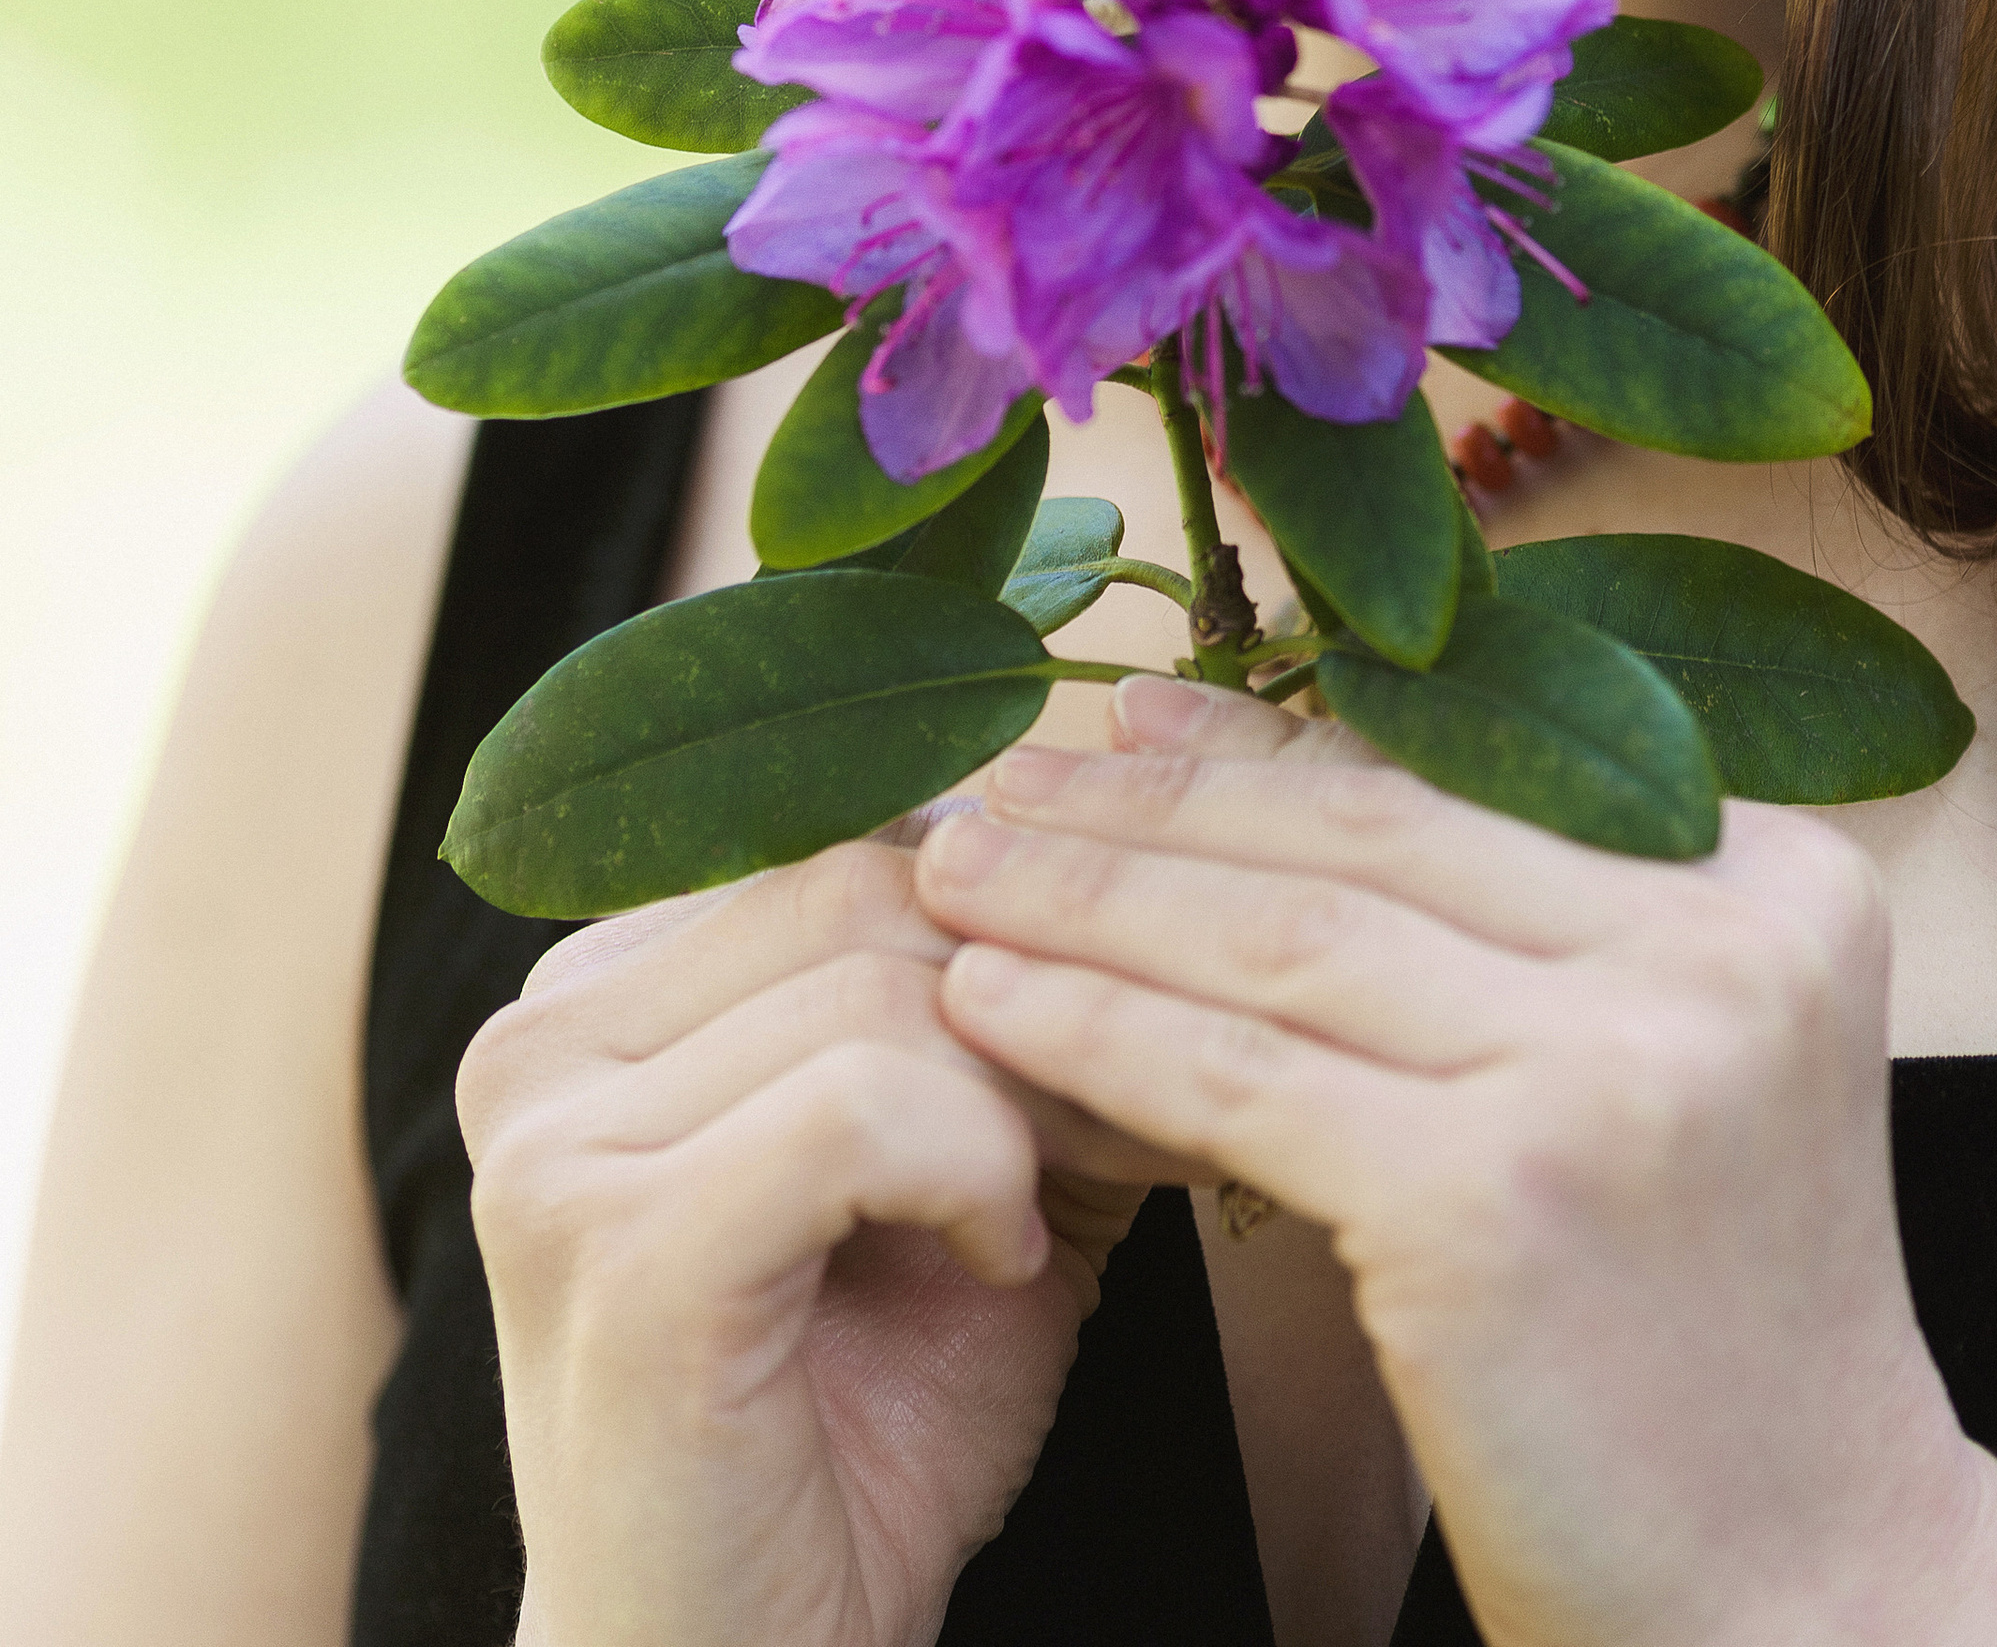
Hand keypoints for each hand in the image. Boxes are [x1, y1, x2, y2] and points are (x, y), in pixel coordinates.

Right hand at [457, 826, 1171, 1646]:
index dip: (1023, 911)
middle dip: (1045, 992)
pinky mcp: (621, 1248)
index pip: (850, 831)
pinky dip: (975, 1174)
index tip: (1138, 1011)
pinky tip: (1003, 1265)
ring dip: (1029, 1095)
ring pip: (881, 984)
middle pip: (871, 884)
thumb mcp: (958, 1175)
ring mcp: (555, 1140)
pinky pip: (860, 1105)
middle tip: (1129, 1120)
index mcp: (596, 993)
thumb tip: (1175, 857)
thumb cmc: (859, 1446)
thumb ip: (1016, 1012)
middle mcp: (540, 1039)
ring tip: (1053, 1213)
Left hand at [916, 683, 1982, 1646]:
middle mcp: (1721, 941)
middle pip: (1371, 839)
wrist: (1816, 1598)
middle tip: (1007, 773)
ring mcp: (1616, 1063)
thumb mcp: (1677, 1070)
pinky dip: (1096, 1030)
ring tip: (960, 872)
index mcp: (1777, 883)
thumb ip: (1543, 923)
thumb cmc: (1712, 1341)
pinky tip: (990, 1006)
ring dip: (1093, 896)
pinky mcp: (1497, 1198)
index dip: (1278, 742)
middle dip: (1160, 801)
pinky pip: (1241, 1081)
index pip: (1471, 781)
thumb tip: (1279, 765)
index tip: (1134, 717)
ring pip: (1286, 943)